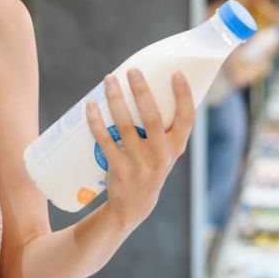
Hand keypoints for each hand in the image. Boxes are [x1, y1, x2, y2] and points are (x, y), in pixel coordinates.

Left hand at [86, 68, 195, 230]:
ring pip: (126, 126)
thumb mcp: (164, 152)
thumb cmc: (149, 167)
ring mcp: (140, 164)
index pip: (187, 118)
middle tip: (132, 70)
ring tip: (109, 80)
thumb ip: (162, 128)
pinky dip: (96, 122)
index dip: (184, 95)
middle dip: (142, 92)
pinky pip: (105, 141)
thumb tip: (145, 88)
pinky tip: (91, 106)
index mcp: (176, 147)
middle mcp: (161, 156)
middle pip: (153, 118)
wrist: (133, 207)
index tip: (176, 72)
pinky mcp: (119, 170)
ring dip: (116, 100)